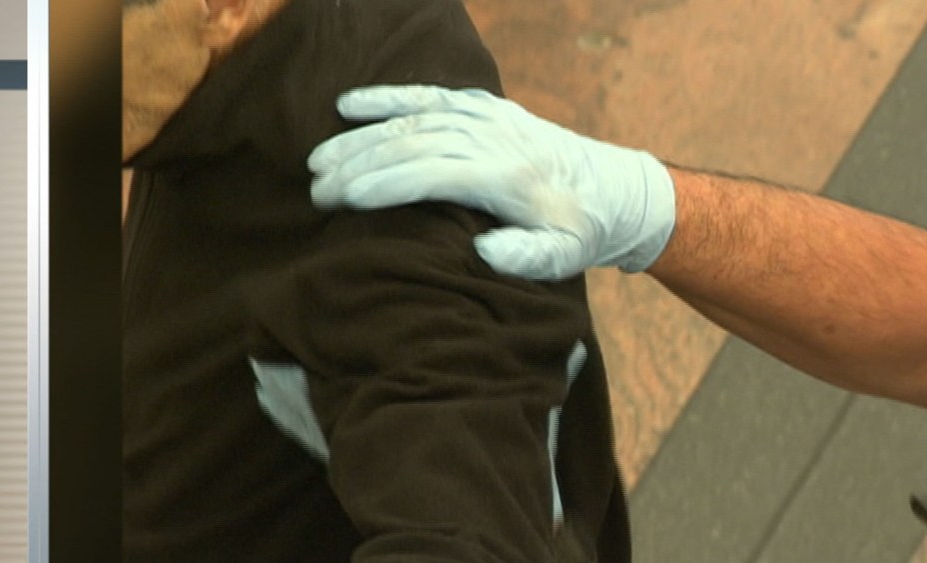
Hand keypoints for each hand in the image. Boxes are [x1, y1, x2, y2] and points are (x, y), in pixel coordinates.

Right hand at [308, 85, 675, 279]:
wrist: (612, 189)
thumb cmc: (579, 230)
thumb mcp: (565, 255)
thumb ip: (527, 257)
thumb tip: (482, 250)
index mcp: (508, 176)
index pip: (435, 174)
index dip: (386, 185)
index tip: (343, 200)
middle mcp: (493, 138)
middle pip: (413, 144)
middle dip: (358, 164)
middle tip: (315, 189)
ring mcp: (487, 117)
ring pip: (413, 120)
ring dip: (361, 138)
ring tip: (316, 160)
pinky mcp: (483, 107)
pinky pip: (428, 96)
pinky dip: (386, 98)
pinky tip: (347, 105)